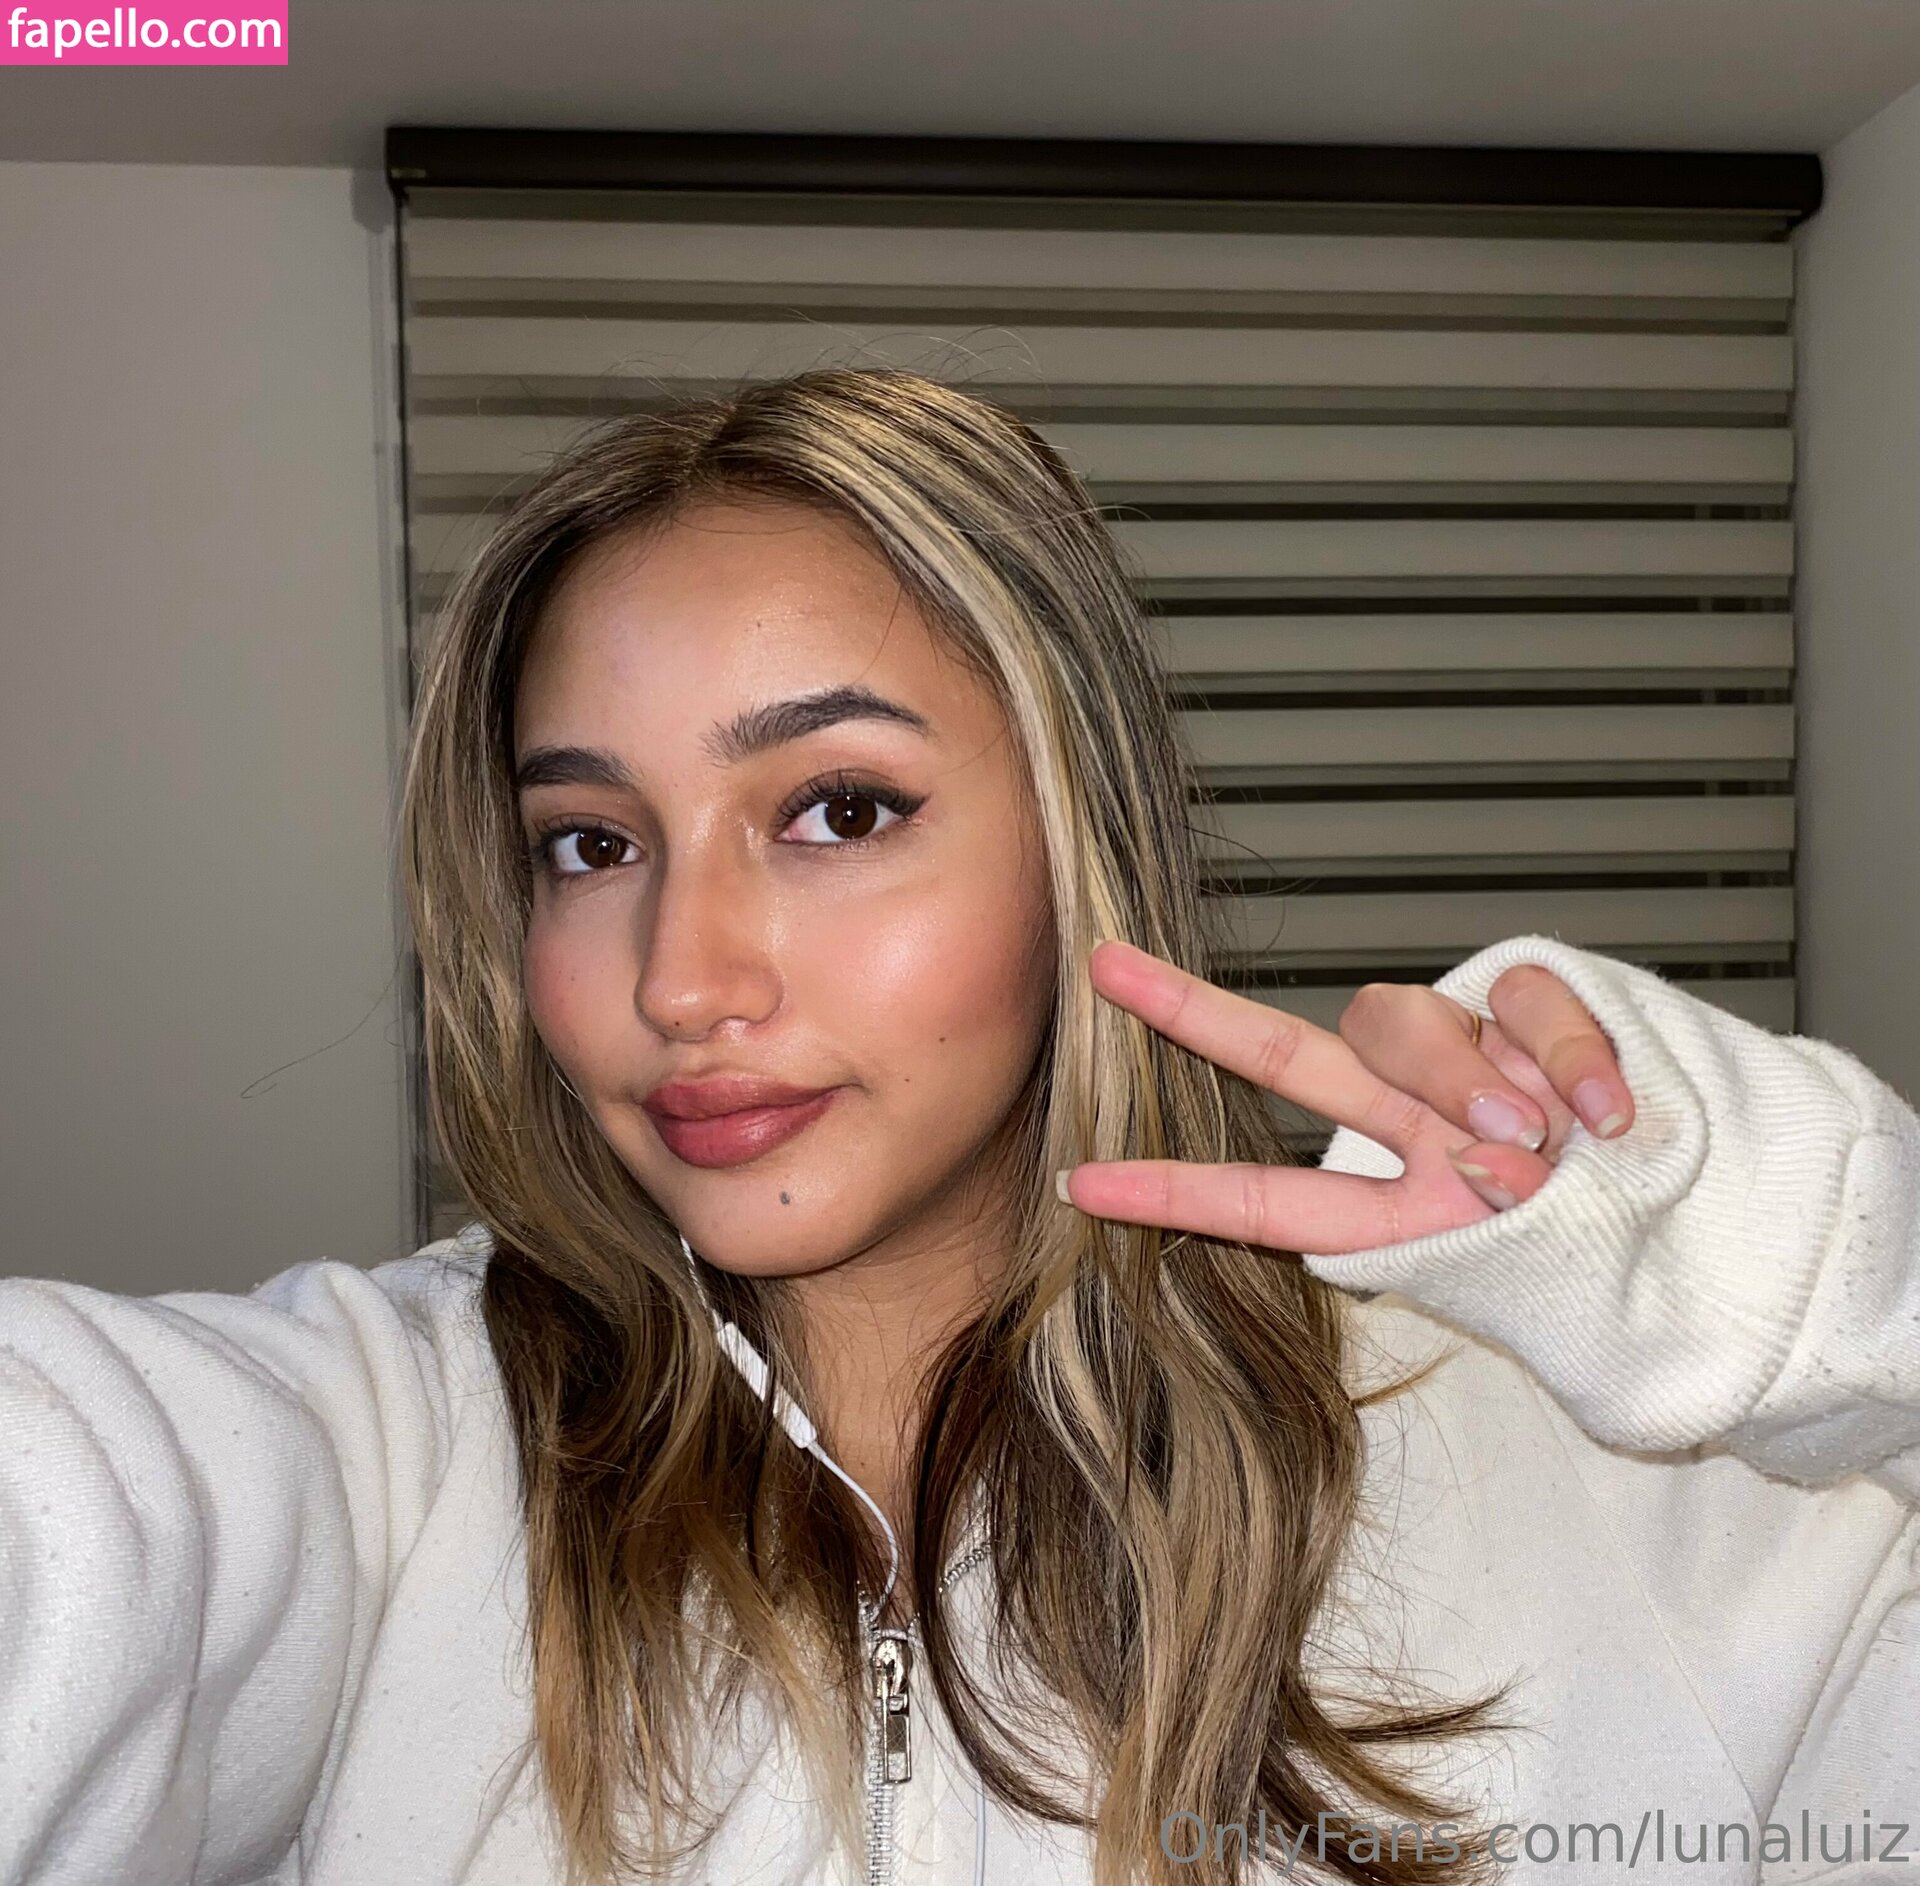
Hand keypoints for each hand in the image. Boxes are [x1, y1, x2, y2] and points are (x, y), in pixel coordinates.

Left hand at [1056, 941, 1636, 1253]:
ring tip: (1538, 1148)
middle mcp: (1412, 1128)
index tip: (1078, 1183)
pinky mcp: (1540, 1012)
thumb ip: (1482, 1213)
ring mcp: (1470, 1068)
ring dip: (1462, 1083)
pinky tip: (1603, 1111)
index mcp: (1391, 1212)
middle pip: (1283, 1056)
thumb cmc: (1614, 1264)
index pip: (1260, 1196)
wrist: (1727, 1233)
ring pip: (1400, 1019)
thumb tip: (1492, 1148)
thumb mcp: (1524, 1274)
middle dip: (1190, 1014)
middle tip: (1103, 970)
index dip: (1171, 1192)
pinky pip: (1525, 1000)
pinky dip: (1566, 1053)